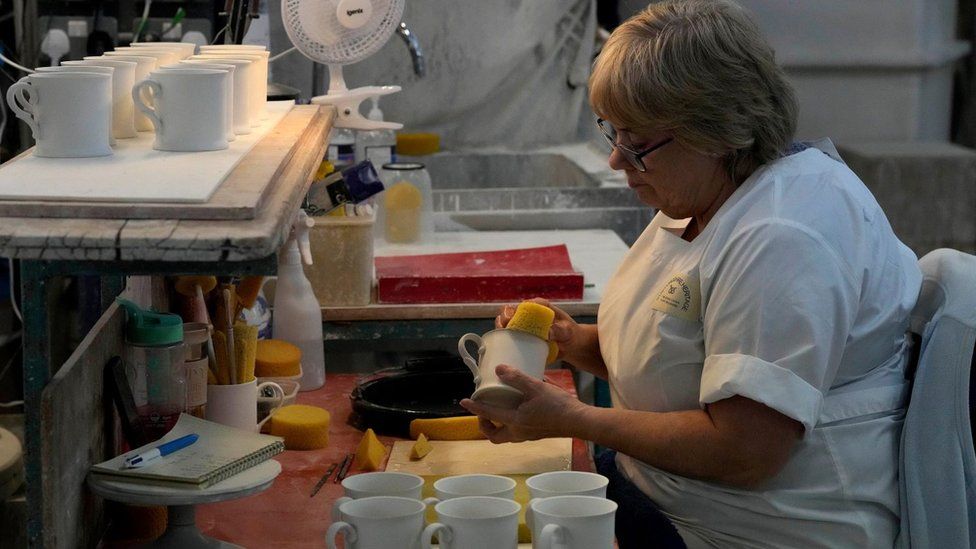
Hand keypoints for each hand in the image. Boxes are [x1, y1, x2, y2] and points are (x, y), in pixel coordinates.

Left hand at [460, 364, 589, 442]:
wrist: (579, 421)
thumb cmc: (558, 406)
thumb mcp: (536, 387)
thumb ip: (517, 378)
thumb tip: (498, 369)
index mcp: (515, 422)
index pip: (488, 414)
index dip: (474, 407)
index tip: (464, 401)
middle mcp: (518, 432)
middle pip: (494, 435)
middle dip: (484, 424)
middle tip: (482, 410)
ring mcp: (528, 435)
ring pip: (505, 435)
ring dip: (497, 424)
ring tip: (498, 408)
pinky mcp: (537, 433)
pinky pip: (516, 431)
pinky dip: (511, 421)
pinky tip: (519, 405)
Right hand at [495, 298, 580, 361]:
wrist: (572, 346)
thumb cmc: (571, 334)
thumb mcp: (568, 331)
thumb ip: (560, 330)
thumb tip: (548, 332)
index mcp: (539, 307)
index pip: (524, 305)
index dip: (515, 310)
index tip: (511, 319)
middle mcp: (529, 314)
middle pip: (510, 312)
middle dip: (503, 319)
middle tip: (504, 328)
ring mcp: (524, 326)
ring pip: (506, 324)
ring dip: (501, 330)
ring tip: (501, 338)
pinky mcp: (522, 338)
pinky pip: (510, 338)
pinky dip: (504, 341)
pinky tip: (503, 348)